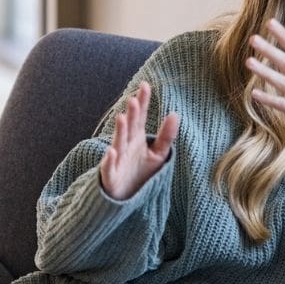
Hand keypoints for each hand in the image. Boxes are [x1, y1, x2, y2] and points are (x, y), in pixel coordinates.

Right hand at [99, 81, 179, 199]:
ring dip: (120, 131)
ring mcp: (117, 160)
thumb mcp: (158, 154)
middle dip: (131, 114)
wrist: (125, 198)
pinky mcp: (111, 177)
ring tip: (122, 118)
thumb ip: (166, 136)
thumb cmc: (140, 173)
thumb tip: (175, 113)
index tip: (146, 85)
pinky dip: (109, 160)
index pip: (141, 117)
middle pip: (130, 127)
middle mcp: (126, 145)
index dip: (143, 102)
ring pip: (118, 143)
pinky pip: (109, 168)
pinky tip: (112, 151)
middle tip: (133, 99)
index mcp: (136, 138)